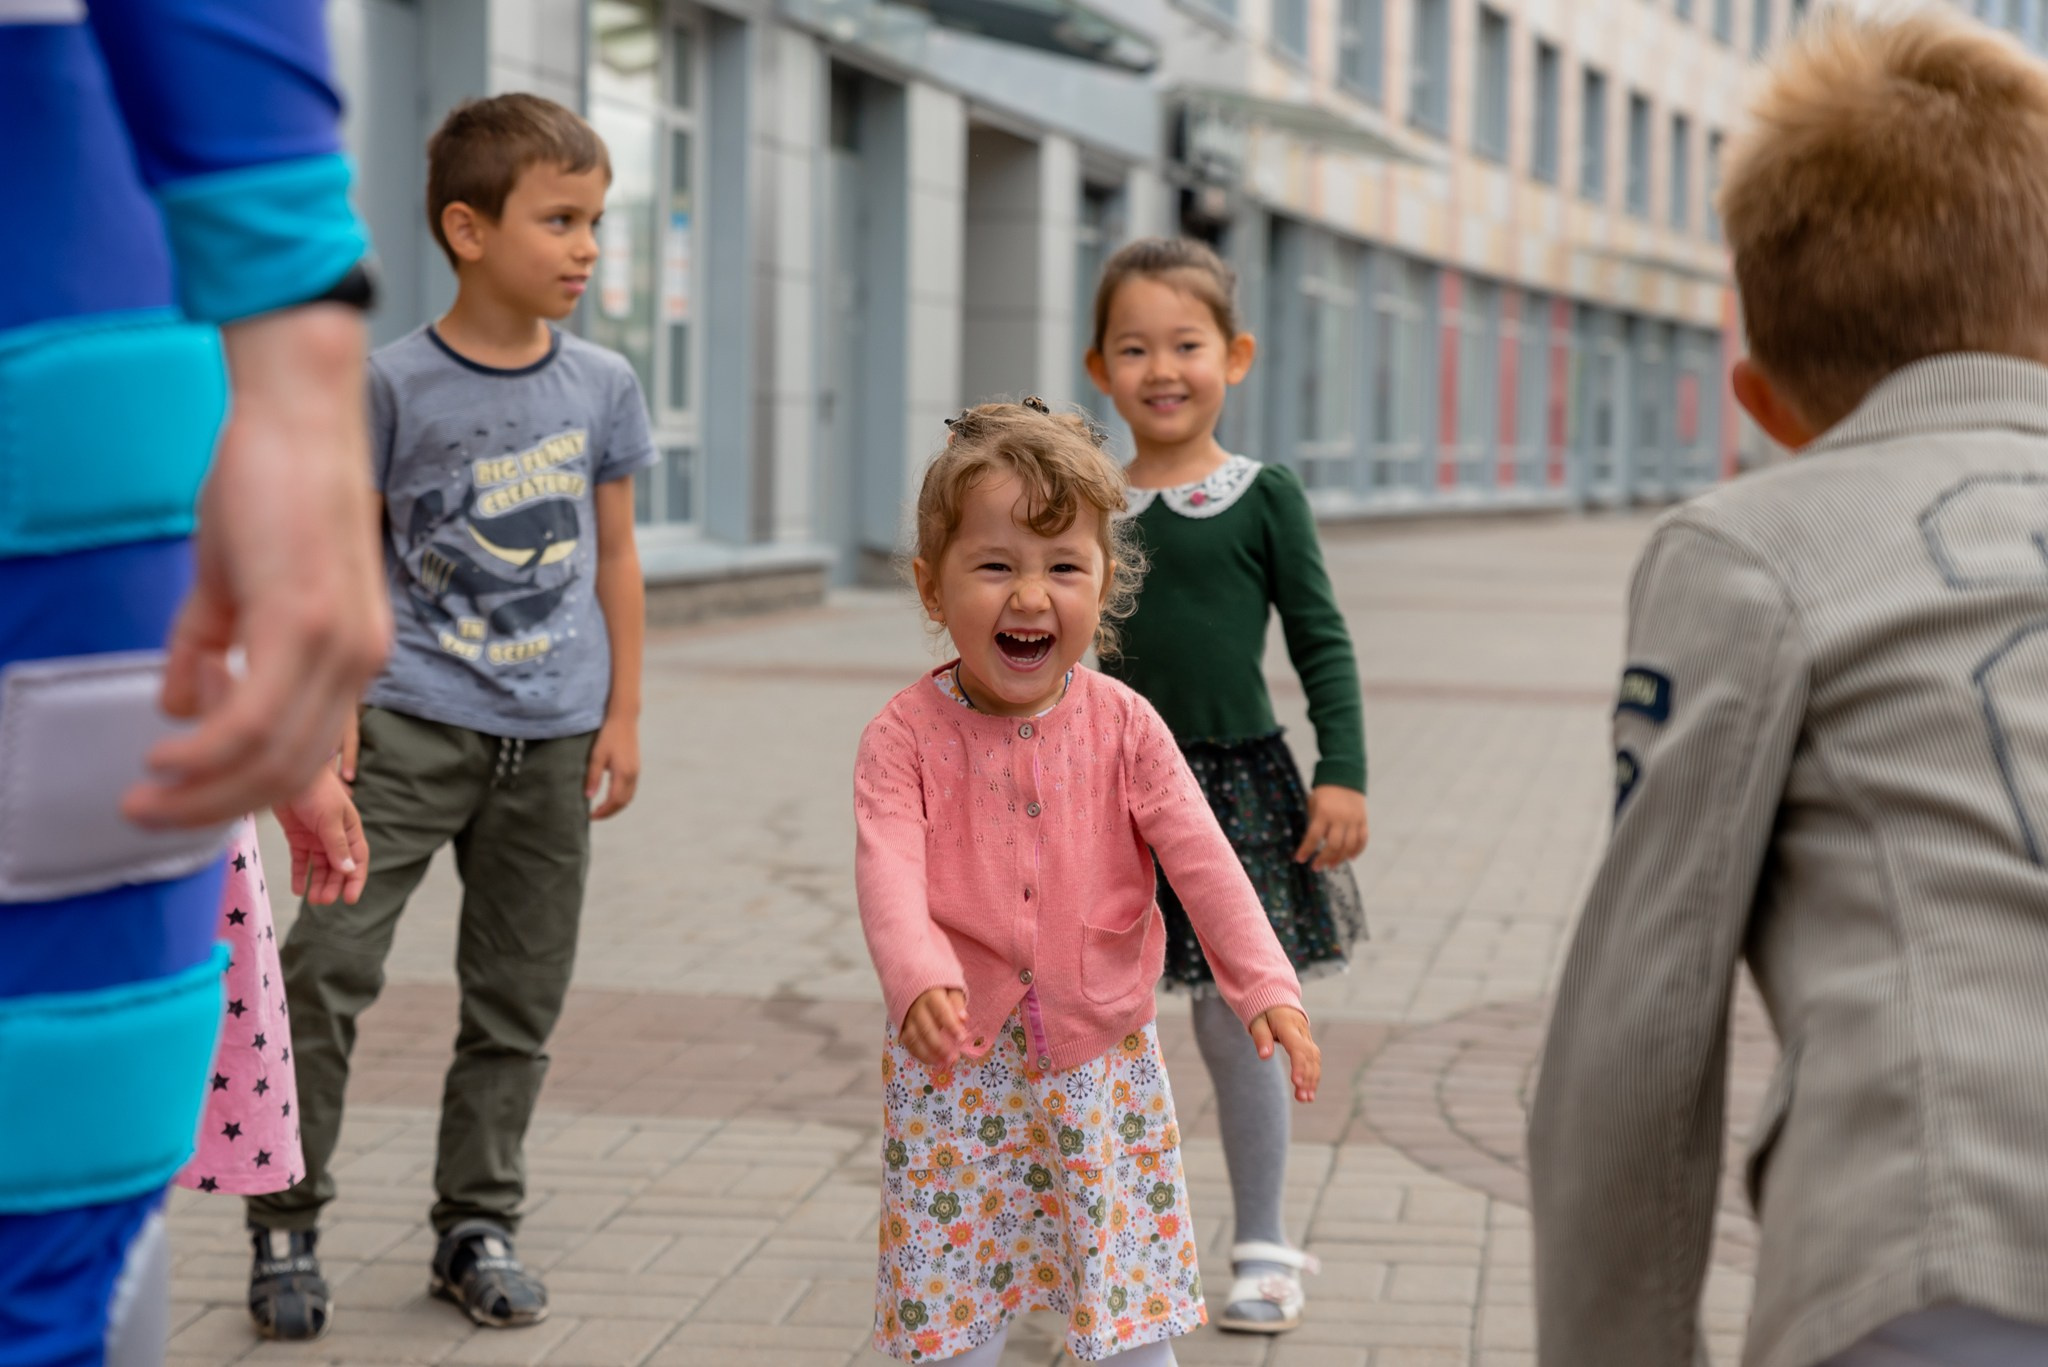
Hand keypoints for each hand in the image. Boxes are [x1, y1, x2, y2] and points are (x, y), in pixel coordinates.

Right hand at [123, 307, 389, 829]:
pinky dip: (204, 752)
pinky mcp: (303, 624)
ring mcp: (336, 647)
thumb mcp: (236, 582)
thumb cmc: (271, 487)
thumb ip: (212, 645)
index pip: (306, 755)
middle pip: (288, 770)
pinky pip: (251, 719)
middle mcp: (357, 662)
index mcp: (352, 657)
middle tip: (147, 813)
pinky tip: (164, 755)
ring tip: (144, 798)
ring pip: (269, 757)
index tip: (186, 800)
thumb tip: (181, 705)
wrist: (300, 418)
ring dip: (200, 790)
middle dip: (212, 806)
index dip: (244, 791)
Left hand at [275, 766, 369, 905]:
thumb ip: (337, 845)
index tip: (349, 899)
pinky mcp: (297, 836)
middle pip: (338, 867)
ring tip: (312, 900)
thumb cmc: (316, 790)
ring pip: (319, 866)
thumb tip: (348, 871)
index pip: (358, 859)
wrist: (287, 772)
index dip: (355, 880)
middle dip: (333, 885)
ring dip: (317, 883)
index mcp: (350, 829)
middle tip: (324, 901)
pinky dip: (300, 874)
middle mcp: (335, 836)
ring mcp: (316, 837)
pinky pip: (300, 860)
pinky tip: (298, 889)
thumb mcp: (330, 818)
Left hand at [586, 714, 640, 819]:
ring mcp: (636, 772)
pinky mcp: (636, 768)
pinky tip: (610, 796)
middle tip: (595, 816)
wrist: (624, 719)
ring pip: (629, 797)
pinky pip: (631, 789)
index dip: (603, 812)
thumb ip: (593, 777)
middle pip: (623, 802)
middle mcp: (633, 775)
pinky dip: (621, 798)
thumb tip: (588, 797)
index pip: (614, 801)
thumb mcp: (596, 756)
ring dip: (616, 806)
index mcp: (623, 773)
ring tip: (601, 809)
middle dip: (610, 812)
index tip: (590, 816)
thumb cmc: (608, 736)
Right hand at [900, 987, 969, 1070]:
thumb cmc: (938, 988)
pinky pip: (907, 1043)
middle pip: (926, 1029)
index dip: (951, 1026)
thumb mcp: (951, 988)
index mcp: (931, 995)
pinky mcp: (901, 1027)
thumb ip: (957, 1003)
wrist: (913, 982)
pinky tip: (932, 1061)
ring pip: (914, 1039)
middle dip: (940, 1046)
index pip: (941, 1012)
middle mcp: (916, 1008)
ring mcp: (907, 1018)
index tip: (962, 1039)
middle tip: (953, 1058)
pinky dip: (918, 1054)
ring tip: (943, 1064)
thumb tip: (964, 1019)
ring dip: (928, 1054)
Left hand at [1250, 1006, 1321, 1102]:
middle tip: (1302, 1098)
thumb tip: (1264, 1056)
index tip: (1297, 1082)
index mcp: (1288, 1025)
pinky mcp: (1309, 1044)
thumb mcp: (1257, 1021)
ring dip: (1312, 1080)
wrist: (1277, 1001)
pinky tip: (1309, 1092)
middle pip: (1309, 1056)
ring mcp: (1307, 1037)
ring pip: (1314, 1059)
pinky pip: (1314, 1060)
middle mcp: (1302, 1031)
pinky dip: (1313, 1076)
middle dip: (1307, 1077)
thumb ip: (1261, 1038)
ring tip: (1306, 1099)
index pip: (1297, 1047)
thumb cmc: (1264, 1012)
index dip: (1299, 1065)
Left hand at [1295, 785, 1367, 871]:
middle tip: (1316, 867)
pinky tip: (1350, 858)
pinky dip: (1357, 851)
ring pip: (1349, 846)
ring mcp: (1354, 820)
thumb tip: (1309, 844)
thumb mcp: (1313, 804)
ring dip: (1339, 859)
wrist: (1344, 777)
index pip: (1314, 836)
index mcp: (1324, 813)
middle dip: (1323, 859)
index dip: (1306, 850)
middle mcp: (1340, 818)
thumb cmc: (1324, 792)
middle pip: (1333, 845)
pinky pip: (1362, 840)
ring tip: (1331, 866)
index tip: (1300, 859)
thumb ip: (1313, 823)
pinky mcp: (1363, 820)